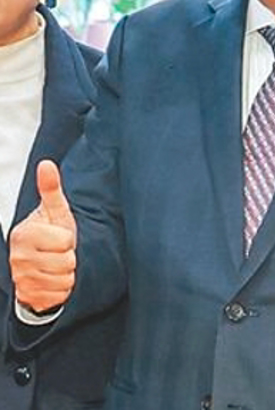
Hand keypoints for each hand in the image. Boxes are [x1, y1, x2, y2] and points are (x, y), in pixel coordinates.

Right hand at [8, 160, 76, 313]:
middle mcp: (18, 258)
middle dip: (70, 257)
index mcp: (24, 235)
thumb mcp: (56, 210)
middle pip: (66, 262)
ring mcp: (21, 280)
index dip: (68, 239)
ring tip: (58, 265)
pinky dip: (62, 289)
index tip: (60, 237)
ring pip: (64, 280)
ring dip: (67, 274)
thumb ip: (51, 189)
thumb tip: (46, 164)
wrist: (41, 262)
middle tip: (60, 252)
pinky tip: (54, 280)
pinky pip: (58, 295)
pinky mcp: (28, 297)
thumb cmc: (52, 233)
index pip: (64, 241)